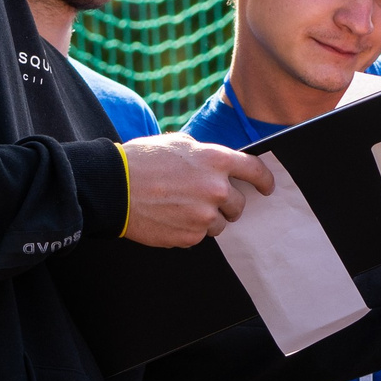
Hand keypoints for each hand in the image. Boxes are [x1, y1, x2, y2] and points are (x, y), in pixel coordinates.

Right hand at [120, 134, 273, 247]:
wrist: (114, 188)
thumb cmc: (142, 161)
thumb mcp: (179, 144)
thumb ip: (206, 155)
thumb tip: (221, 167)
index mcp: (216, 160)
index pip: (254, 171)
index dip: (264, 181)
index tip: (266, 188)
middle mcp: (216, 189)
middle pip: (239, 204)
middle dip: (228, 203)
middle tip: (206, 199)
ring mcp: (204, 216)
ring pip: (220, 224)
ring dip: (208, 219)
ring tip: (181, 207)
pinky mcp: (190, 236)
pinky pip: (199, 236)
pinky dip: (189, 230)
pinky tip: (170, 218)